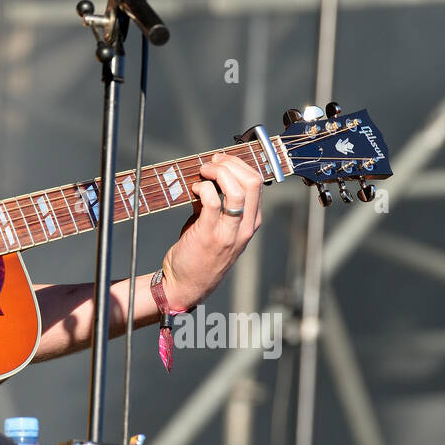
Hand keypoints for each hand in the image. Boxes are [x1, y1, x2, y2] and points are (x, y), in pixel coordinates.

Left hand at [161, 152, 263, 312]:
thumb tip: (208, 176)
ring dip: (217, 172)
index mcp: (250, 222)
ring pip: (237, 190)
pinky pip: (212, 201)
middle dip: (230, 163)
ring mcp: (229, 232)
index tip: (220, 160)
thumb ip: (216, 203)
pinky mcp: (209, 235)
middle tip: (211, 163)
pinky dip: (202, 188)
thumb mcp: (217, 226)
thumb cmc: (201, 253)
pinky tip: (194, 189)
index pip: (257, 183)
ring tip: (202, 172)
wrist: (187, 284)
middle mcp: (245, 227)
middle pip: (252, 182)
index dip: (238, 164)